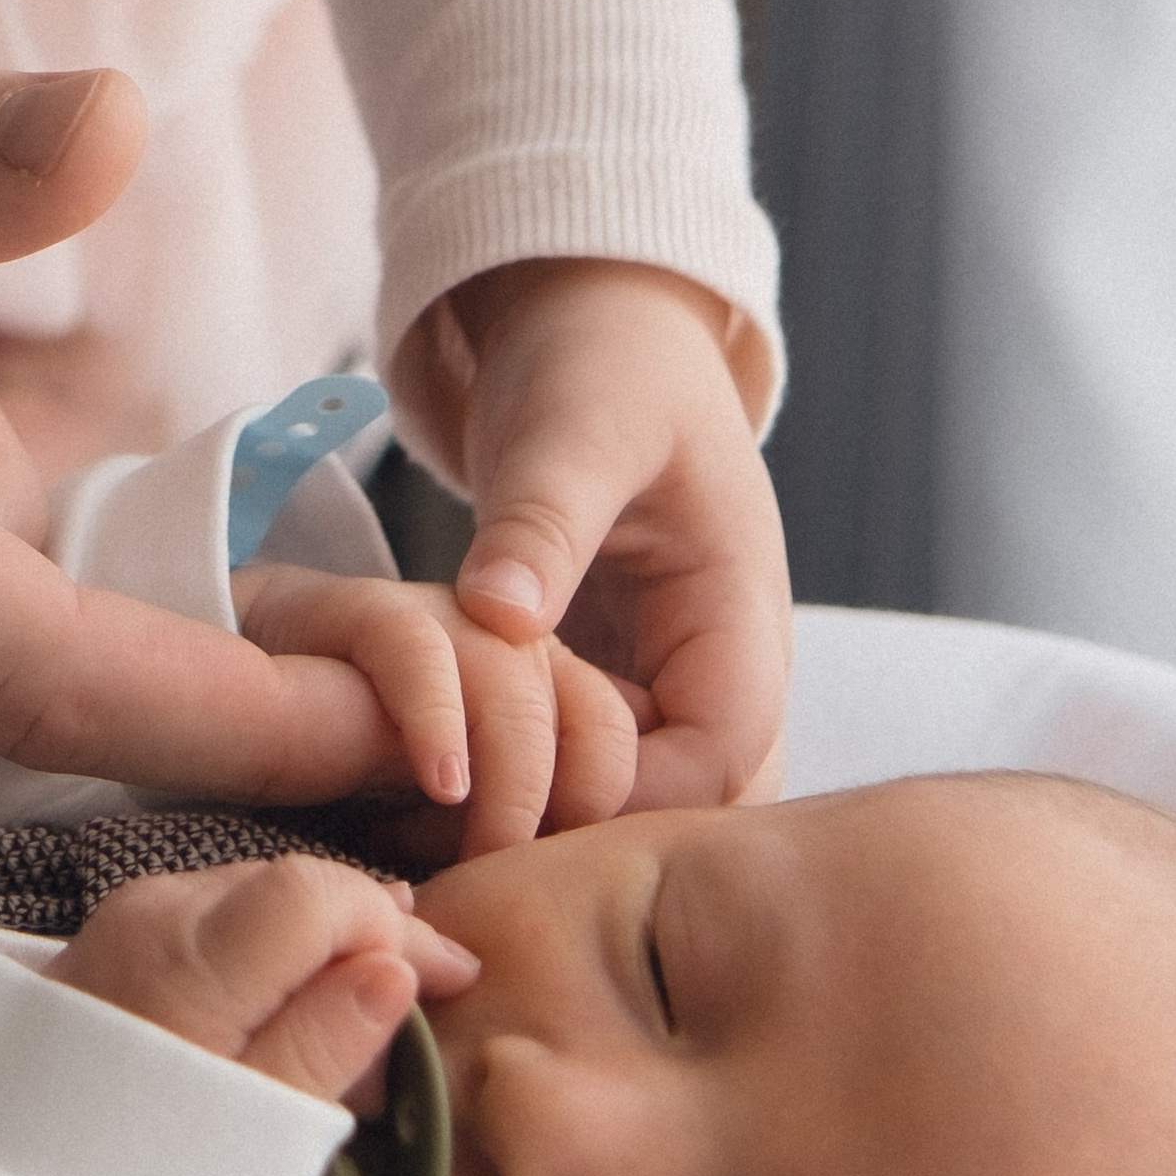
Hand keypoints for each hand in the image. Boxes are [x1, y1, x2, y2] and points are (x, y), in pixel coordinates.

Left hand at [52, 854, 479, 1108]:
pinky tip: (292, 1004)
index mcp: (190, 958)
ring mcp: (122, 921)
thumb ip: (325, 1043)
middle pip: (293, 886)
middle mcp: (153, 915)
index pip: (322, 891)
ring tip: (367, 1009)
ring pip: (256, 900)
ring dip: (319, 944)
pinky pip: (213, 922)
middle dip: (368, 932)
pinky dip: (265, 954)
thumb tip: (396, 968)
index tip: (450, 979)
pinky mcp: (106, 941)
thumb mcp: (248, 1133)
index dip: (396, 927)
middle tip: (429, 995)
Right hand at [230, 560, 639, 861]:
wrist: (223, 699)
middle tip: (528, 879)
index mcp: (538, 685)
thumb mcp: (438, 827)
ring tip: (481, 855)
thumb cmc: (335, 783)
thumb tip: (555, 922)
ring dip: (515, 784)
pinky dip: (439, 721)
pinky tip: (440, 785)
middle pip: (599, 714)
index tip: (563, 890)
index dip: (603, 817)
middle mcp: (505, 642)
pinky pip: (421, 651)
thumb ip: (495, 847)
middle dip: (577, 805)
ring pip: (522, 683)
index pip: (619, 743)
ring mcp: (440, 619)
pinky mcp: (367, 609)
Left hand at [429, 257, 793, 815]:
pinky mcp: (611, 681)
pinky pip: (586, 765)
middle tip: (460, 843)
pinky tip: (438, 780)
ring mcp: (666, 680)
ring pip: (639, 802)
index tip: (505, 803)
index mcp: (741, 615)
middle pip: (692, 810)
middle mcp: (718, 667)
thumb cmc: (602, 364)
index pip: (718, 762)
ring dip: (550, 816)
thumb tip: (499, 616)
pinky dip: (524, 781)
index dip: (626, 804)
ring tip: (435, 824)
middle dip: (589, 837)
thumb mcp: (576, 427)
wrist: (597, 332)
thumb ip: (542, 520)